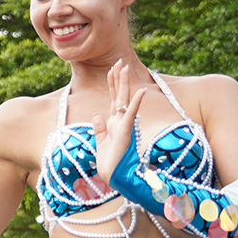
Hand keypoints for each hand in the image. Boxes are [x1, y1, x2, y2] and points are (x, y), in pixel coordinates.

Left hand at [88, 62, 148, 194]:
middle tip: (119, 61)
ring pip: (123, 100)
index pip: (114, 99)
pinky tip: (140, 91)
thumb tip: (97, 115)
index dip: (112, 84)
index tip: (112, 69)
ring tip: (124, 67)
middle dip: (118, 78)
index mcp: (114, 123)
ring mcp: (123, 126)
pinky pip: (130, 114)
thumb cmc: (109, 163)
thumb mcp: (100, 142)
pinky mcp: (125, 132)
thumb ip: (99, 128)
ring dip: (123, 84)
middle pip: (119, 95)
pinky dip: (135, 103)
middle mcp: (120, 122)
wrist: (114, 177)